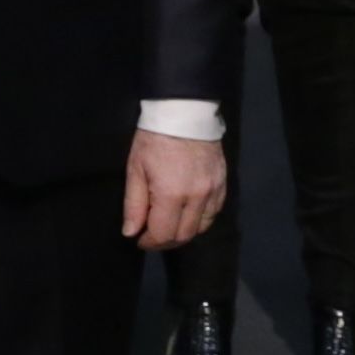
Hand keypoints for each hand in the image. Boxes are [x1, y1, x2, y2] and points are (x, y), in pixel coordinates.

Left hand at [123, 128, 222, 251]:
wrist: (185, 112)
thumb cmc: (154, 138)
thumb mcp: (135, 169)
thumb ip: (134, 204)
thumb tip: (131, 232)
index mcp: (172, 195)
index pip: (163, 234)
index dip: (150, 242)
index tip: (140, 239)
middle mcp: (197, 198)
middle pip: (184, 236)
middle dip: (165, 241)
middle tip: (152, 236)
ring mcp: (213, 191)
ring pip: (201, 228)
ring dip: (184, 232)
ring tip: (169, 226)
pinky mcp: (223, 184)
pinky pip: (214, 213)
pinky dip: (200, 220)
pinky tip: (188, 214)